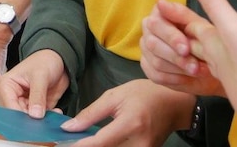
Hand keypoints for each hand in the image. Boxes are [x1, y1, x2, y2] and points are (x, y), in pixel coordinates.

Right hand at [0, 49, 68, 117]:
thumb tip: (35, 115)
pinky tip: (56, 112)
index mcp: (5, 86)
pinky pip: (40, 120)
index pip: (10, 107)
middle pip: (18, 117)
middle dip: (32, 121)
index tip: (34, 122)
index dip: (21, 117)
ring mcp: (24, 103)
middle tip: (45, 122)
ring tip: (53, 114)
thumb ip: (37, 95)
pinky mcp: (35, 108)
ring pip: (29, 121)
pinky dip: (48, 119)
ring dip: (42, 121)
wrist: (58, 60)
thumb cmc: (45, 60)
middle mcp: (12, 96)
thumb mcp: (40, 76)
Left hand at [60, 79, 194, 146]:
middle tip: (71, 142)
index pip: (100, 141)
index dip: (81, 146)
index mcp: (131, 123)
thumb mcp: (114, 96)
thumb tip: (70, 127)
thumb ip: (91, 113)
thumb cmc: (143, 94)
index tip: (63, 145)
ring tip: (84, 140)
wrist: (173, 103)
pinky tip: (99, 142)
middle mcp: (140, 143)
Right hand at [140, 0, 222, 96]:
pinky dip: (174, 78)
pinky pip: (155, 75)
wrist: (213, 66)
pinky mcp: (148, 67)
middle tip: (194, 66)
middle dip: (175, 56)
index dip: (170, 37)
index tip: (186, 48)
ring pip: (155, 61)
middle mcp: (149, 29)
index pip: (155, 23)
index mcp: (160, 14)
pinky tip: (188, 78)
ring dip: (178, 68)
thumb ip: (181, 14)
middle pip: (152, 43)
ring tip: (197, 71)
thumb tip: (160, 2)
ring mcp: (146, 49)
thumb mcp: (200, 26)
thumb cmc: (207, 41)